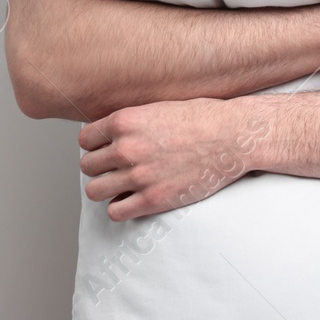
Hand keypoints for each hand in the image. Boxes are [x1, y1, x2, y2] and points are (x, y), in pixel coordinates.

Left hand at [78, 99, 264, 220]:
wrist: (234, 137)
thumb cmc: (205, 118)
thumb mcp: (161, 107)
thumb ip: (133, 122)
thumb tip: (114, 135)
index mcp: (126, 121)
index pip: (85, 139)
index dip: (96, 145)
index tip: (107, 149)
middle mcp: (126, 148)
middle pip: (87, 166)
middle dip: (100, 167)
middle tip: (117, 167)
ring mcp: (138, 175)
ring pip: (94, 191)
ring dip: (106, 188)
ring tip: (122, 185)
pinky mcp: (153, 199)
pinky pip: (115, 212)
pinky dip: (121, 208)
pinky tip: (134, 199)